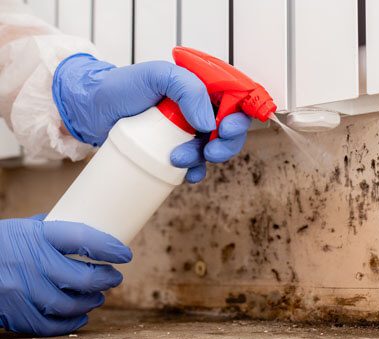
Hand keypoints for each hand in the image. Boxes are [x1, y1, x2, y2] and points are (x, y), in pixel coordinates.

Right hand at [0, 215, 131, 336]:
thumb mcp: (22, 228)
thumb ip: (51, 231)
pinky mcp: (13, 312)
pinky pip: (48, 325)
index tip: (124, 254)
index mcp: (37, 236)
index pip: (82, 239)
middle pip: (82, 277)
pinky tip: (80, 316)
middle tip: (115, 278)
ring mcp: (21, 290)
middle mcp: (31, 263)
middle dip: (106, 279)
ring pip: (70, 304)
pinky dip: (69, 323)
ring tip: (99, 296)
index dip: (108, 247)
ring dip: (91, 301)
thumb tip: (82, 229)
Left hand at [53, 54, 251, 182]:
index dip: (238, 117)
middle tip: (209, 150)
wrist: (92, 110)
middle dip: (224, 144)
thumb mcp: (157, 75)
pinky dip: (195, 172)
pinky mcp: (175, 148)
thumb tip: (209, 122)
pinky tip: (186, 175)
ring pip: (213, 149)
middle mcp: (199, 108)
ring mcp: (187, 130)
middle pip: (230, 129)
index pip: (235, 101)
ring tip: (178, 159)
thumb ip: (188, 89)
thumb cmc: (122, 86)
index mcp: (201, 86)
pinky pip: (196, 165)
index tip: (225, 129)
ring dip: (204, 159)